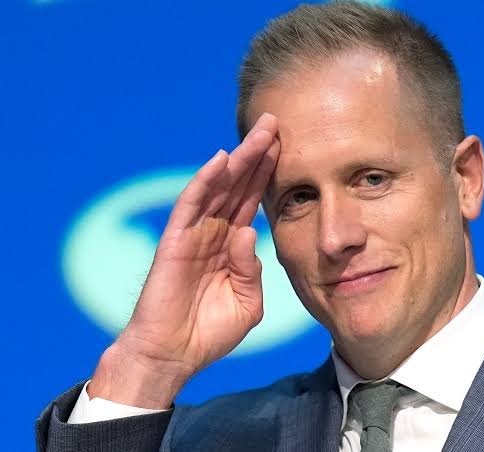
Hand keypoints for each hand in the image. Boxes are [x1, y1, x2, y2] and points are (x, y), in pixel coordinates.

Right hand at [88, 113, 279, 407]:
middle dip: (258, 154)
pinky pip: (191, 206)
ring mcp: (194, 234)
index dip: (269, 173)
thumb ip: (252, 269)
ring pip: (219, 187)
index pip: (252, 200)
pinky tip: (222, 160)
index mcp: (232, 244)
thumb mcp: (248, 303)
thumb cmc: (210, 333)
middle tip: (276, 121)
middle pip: (239, 185)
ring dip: (239, 158)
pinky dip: (205, 182)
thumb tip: (251, 234)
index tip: (289, 146)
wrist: (174, 356)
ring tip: (260, 131)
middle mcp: (214, 232)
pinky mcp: (175, 242)